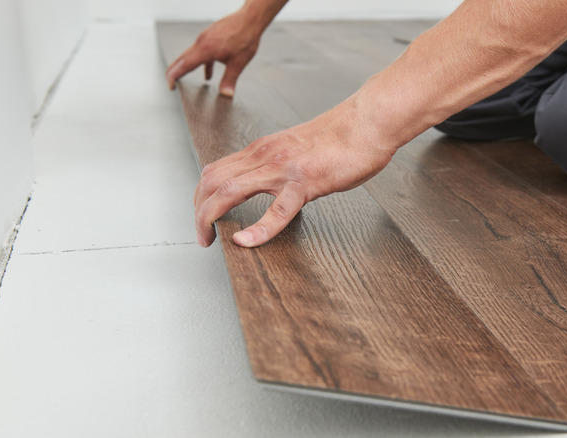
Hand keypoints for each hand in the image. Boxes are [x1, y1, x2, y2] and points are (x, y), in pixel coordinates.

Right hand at [165, 8, 259, 96]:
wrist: (250, 19)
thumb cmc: (245, 38)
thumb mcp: (238, 63)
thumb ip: (230, 79)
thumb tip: (226, 95)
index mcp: (205, 50)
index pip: (184, 65)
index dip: (174, 77)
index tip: (171, 87)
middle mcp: (201, 43)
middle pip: (181, 59)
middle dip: (174, 72)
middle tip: (170, 85)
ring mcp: (205, 38)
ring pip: (190, 54)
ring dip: (187, 67)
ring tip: (184, 79)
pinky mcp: (210, 36)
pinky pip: (201, 52)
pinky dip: (201, 63)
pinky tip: (208, 74)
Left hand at [193, 105, 395, 247]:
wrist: (367, 122)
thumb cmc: (341, 137)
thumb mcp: (297, 149)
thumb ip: (280, 164)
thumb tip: (273, 186)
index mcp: (262, 149)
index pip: (216, 170)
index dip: (201, 196)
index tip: (203, 216)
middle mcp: (265, 155)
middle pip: (212, 181)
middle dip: (198, 212)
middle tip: (202, 235)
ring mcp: (283, 168)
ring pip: (230, 191)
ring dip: (211, 218)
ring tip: (210, 239)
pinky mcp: (305, 182)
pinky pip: (276, 210)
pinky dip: (258, 230)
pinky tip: (247, 242)